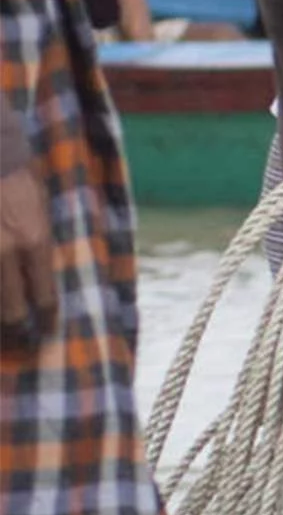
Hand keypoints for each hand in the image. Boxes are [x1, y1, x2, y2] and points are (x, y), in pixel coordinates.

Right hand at [0, 160, 51, 340]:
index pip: (44, 298)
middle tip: (19, 337)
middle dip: (16, 329)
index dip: (46, 319)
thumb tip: (40, 275)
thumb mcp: (41, 208)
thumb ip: (39, 244)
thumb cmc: (17, 177)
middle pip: (11, 311)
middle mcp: (4, 254)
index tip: (46, 328)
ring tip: (1, 331)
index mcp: (33, 243)